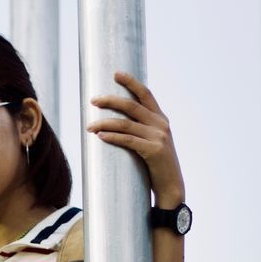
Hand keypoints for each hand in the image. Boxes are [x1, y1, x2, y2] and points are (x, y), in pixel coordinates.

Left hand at [86, 70, 185, 204]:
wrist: (171, 188)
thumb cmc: (156, 166)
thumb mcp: (152, 143)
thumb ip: (141, 130)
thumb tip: (118, 122)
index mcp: (161, 119)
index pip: (145, 94)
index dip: (131, 82)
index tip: (116, 73)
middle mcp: (161, 124)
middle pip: (131, 105)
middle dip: (110, 101)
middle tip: (93, 100)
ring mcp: (158, 137)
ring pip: (125, 123)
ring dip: (104, 123)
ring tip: (89, 126)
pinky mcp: (154, 151)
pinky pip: (128, 140)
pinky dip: (112, 137)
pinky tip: (100, 136)